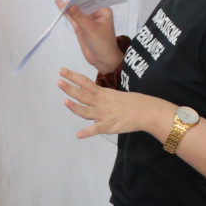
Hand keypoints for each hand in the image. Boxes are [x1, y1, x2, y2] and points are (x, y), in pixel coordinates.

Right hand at [57, 0, 121, 72]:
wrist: (103, 60)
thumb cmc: (103, 44)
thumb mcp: (92, 30)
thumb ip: (79, 17)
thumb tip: (67, 4)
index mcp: (102, 9)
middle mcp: (94, 11)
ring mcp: (86, 18)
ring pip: (76, 3)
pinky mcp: (80, 26)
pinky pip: (71, 14)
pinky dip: (64, 8)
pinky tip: (59, 1)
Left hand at [58, 68, 172, 140]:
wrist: (147, 112)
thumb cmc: (133, 103)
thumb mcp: (115, 96)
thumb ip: (101, 98)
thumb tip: (92, 100)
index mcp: (103, 93)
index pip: (85, 83)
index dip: (73, 77)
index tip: (61, 71)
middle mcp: (101, 102)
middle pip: (83, 95)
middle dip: (70, 89)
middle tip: (58, 82)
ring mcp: (104, 114)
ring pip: (86, 111)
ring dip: (75, 107)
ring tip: (65, 102)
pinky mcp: (108, 126)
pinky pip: (96, 130)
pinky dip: (87, 133)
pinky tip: (78, 135)